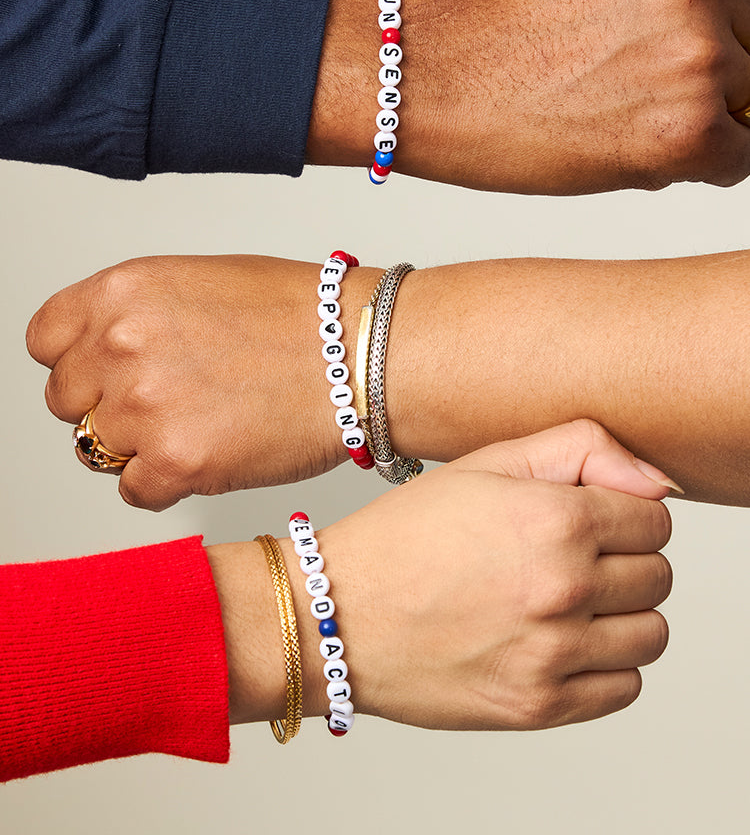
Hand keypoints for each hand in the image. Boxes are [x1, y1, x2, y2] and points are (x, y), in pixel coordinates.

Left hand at [26, 255, 380, 508]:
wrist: (362, 352)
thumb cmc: (300, 315)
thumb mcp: (199, 282)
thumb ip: (137, 315)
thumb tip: (102, 352)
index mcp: (123, 290)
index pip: (45, 341)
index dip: (77, 362)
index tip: (105, 375)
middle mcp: (121, 344)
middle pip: (66, 402)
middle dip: (109, 408)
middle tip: (168, 405)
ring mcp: (145, 405)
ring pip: (98, 451)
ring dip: (139, 447)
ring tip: (200, 427)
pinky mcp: (178, 461)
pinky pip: (135, 491)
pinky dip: (166, 483)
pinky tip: (212, 455)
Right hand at [230, 420, 671, 729]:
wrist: (337, 613)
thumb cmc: (406, 535)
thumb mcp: (487, 463)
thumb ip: (582, 449)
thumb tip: (657, 483)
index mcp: (556, 520)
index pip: (656, 521)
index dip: (624, 516)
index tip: (589, 520)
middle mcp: (562, 589)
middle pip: (659, 577)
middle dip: (624, 563)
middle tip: (570, 560)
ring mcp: (551, 654)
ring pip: (652, 635)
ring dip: (621, 616)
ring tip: (567, 603)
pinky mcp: (537, 706)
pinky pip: (625, 688)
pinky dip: (605, 666)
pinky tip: (559, 642)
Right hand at [310, 0, 749, 192]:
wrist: (428, 79)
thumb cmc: (494, 31)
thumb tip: (733, 39)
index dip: (722, 33)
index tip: (678, 61)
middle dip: (717, 78)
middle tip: (640, 97)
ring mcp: (698, 52)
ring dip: (704, 121)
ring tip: (624, 121)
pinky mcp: (686, 128)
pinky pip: (740, 159)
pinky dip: (704, 167)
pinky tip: (639, 154)